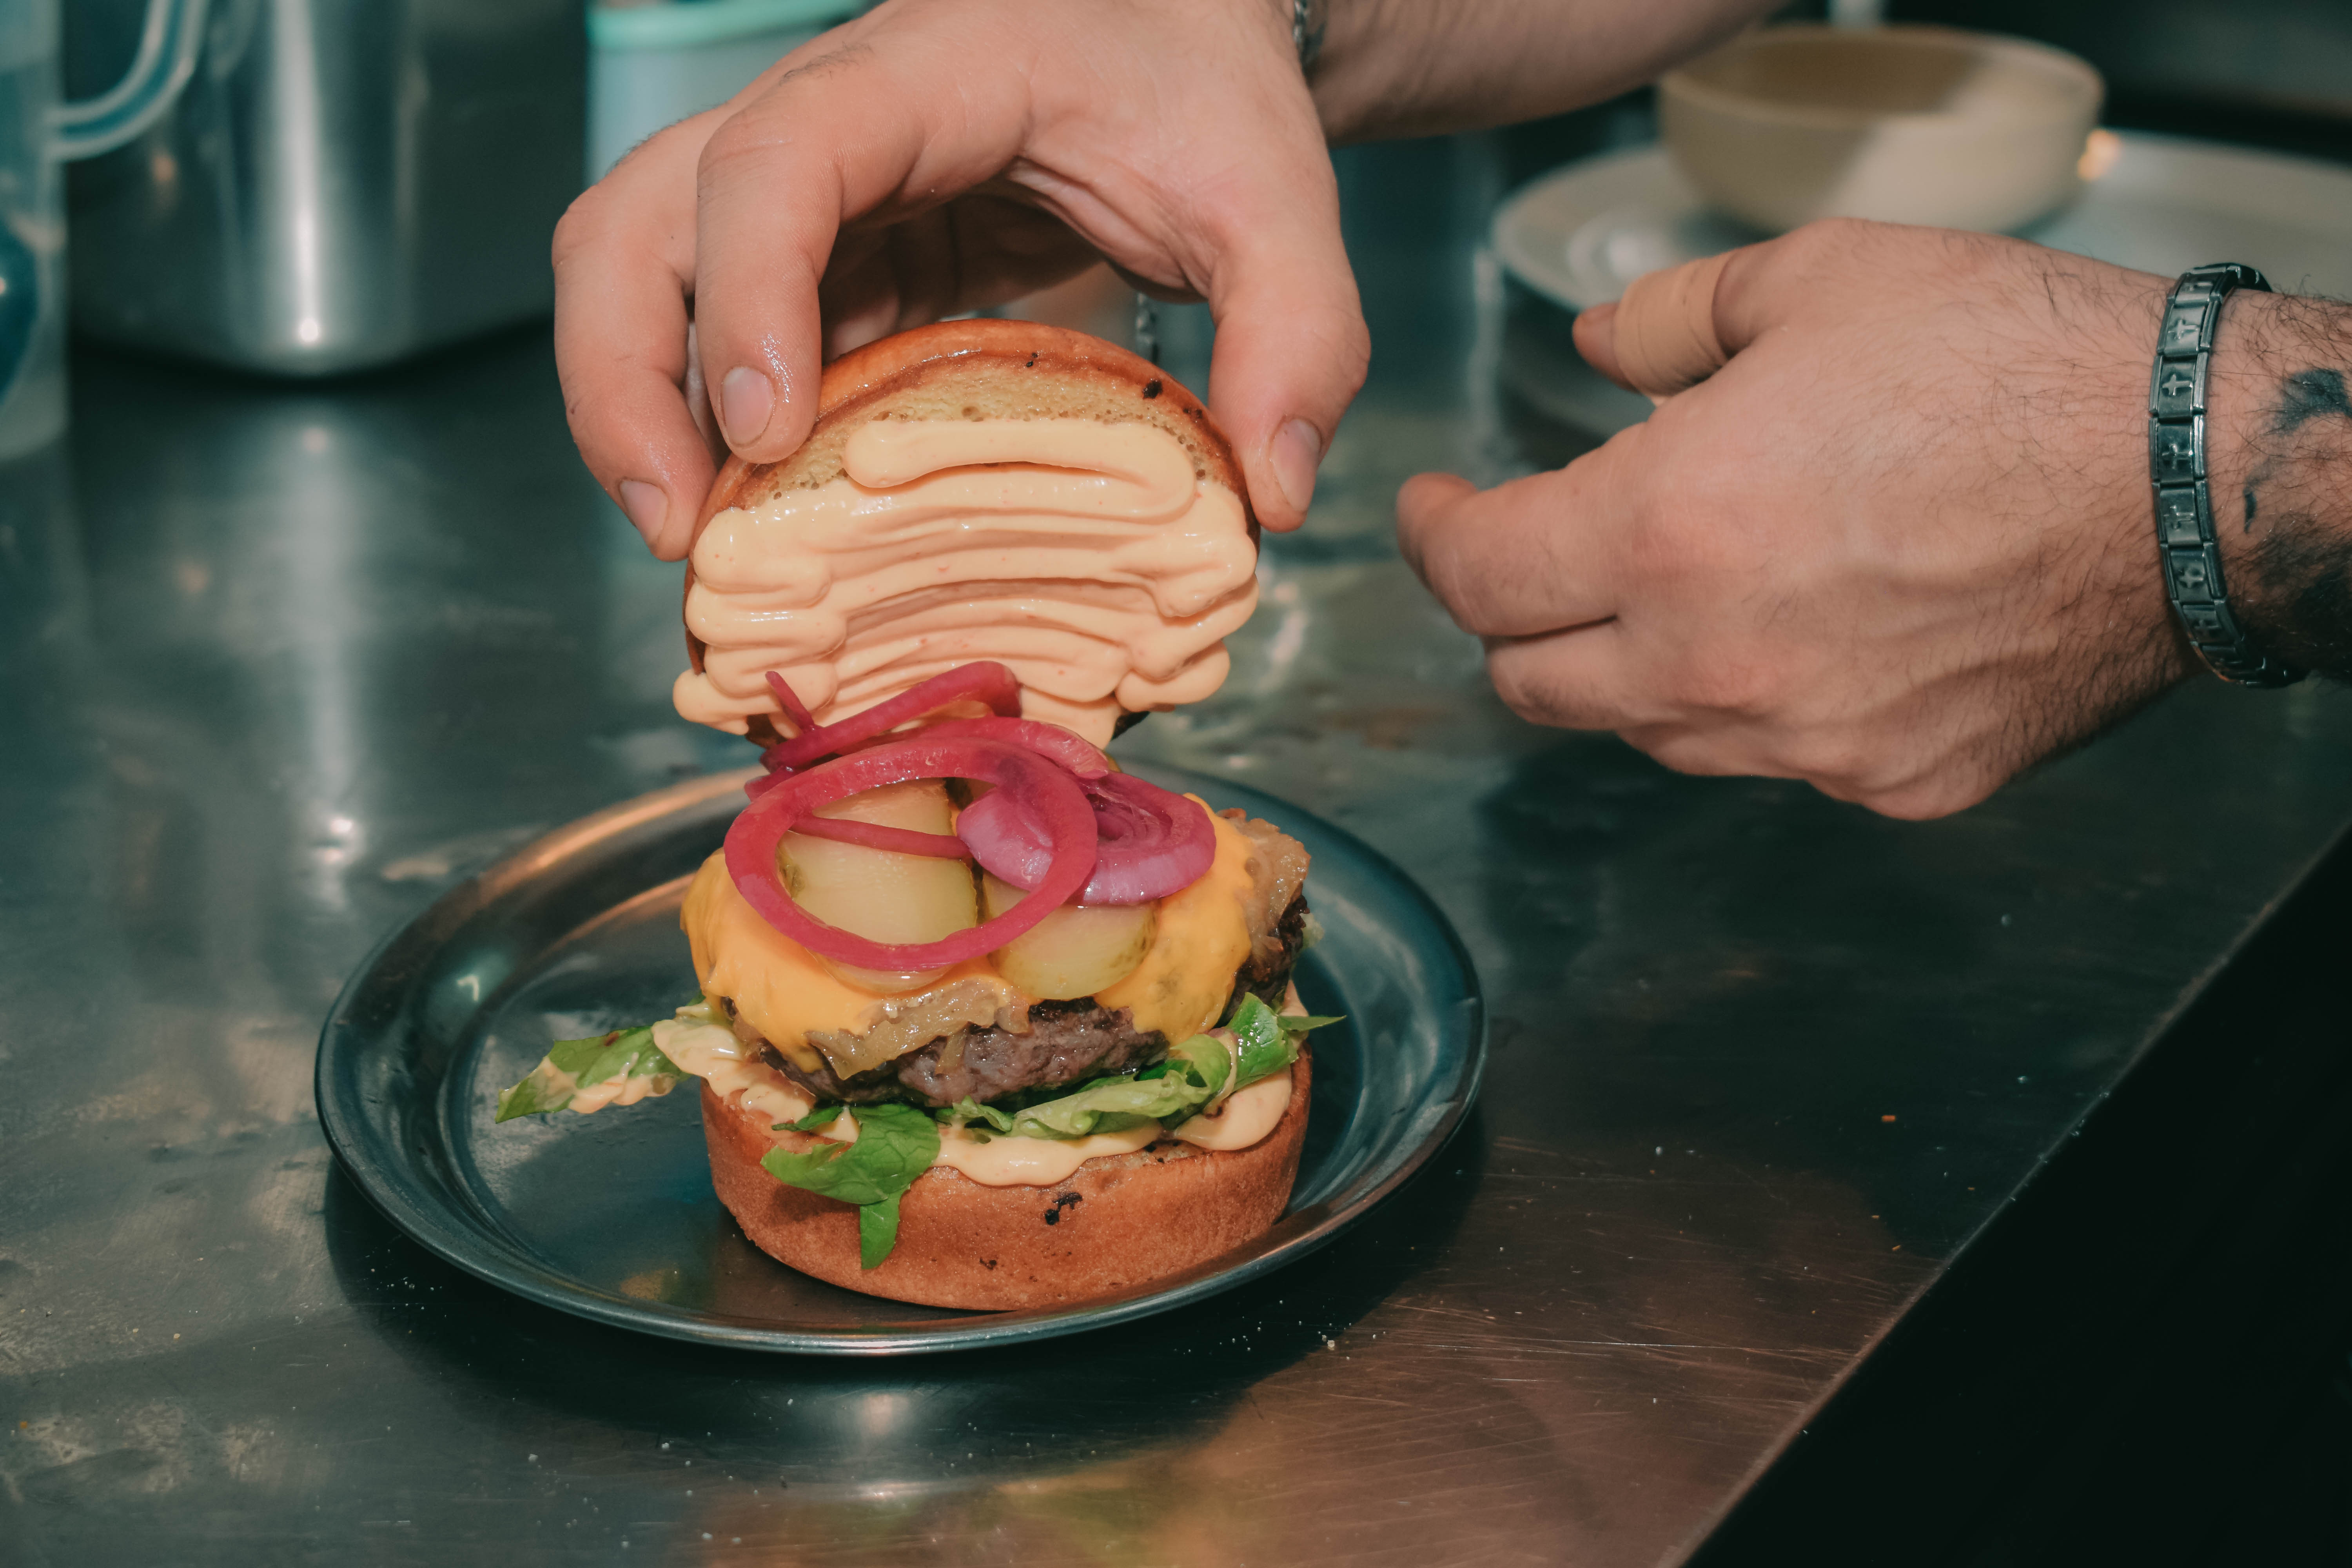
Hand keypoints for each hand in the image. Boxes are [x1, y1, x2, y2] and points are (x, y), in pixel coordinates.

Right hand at [553, 0, 1368, 558]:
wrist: (1171, 25)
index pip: (779, 161)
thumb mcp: (1277, 199)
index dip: (747, 292)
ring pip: (637, 272)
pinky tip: (760, 522)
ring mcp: (805, 195)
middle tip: (680, 532)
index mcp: (925, 76)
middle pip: (635, 218)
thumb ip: (1299, 331)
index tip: (766, 431)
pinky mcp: (820, 258)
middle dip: (622, 378)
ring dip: (635, 409)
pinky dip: (709, 428)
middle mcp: (824, 120)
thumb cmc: (1203, 86)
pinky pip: (717, 334)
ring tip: (691, 544)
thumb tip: (1273, 496)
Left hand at [1397, 220, 2203, 818]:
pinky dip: (1759, 701)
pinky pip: (1776, 758)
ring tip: (1678, 582)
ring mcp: (1804, 741)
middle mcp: (1714, 663)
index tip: (1434, 511)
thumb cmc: (2011, 363)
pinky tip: (1809, 630)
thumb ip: (1670, 322)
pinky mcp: (1892, 782)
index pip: (1477, 578)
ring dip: (1627, 663)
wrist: (2191, 477)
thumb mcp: (1816, 281)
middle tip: (1532, 555)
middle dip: (1511, 616)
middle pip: (1531, 681)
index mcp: (1669, 532)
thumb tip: (1595, 353)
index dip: (1434, 541)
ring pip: (1646, 730)